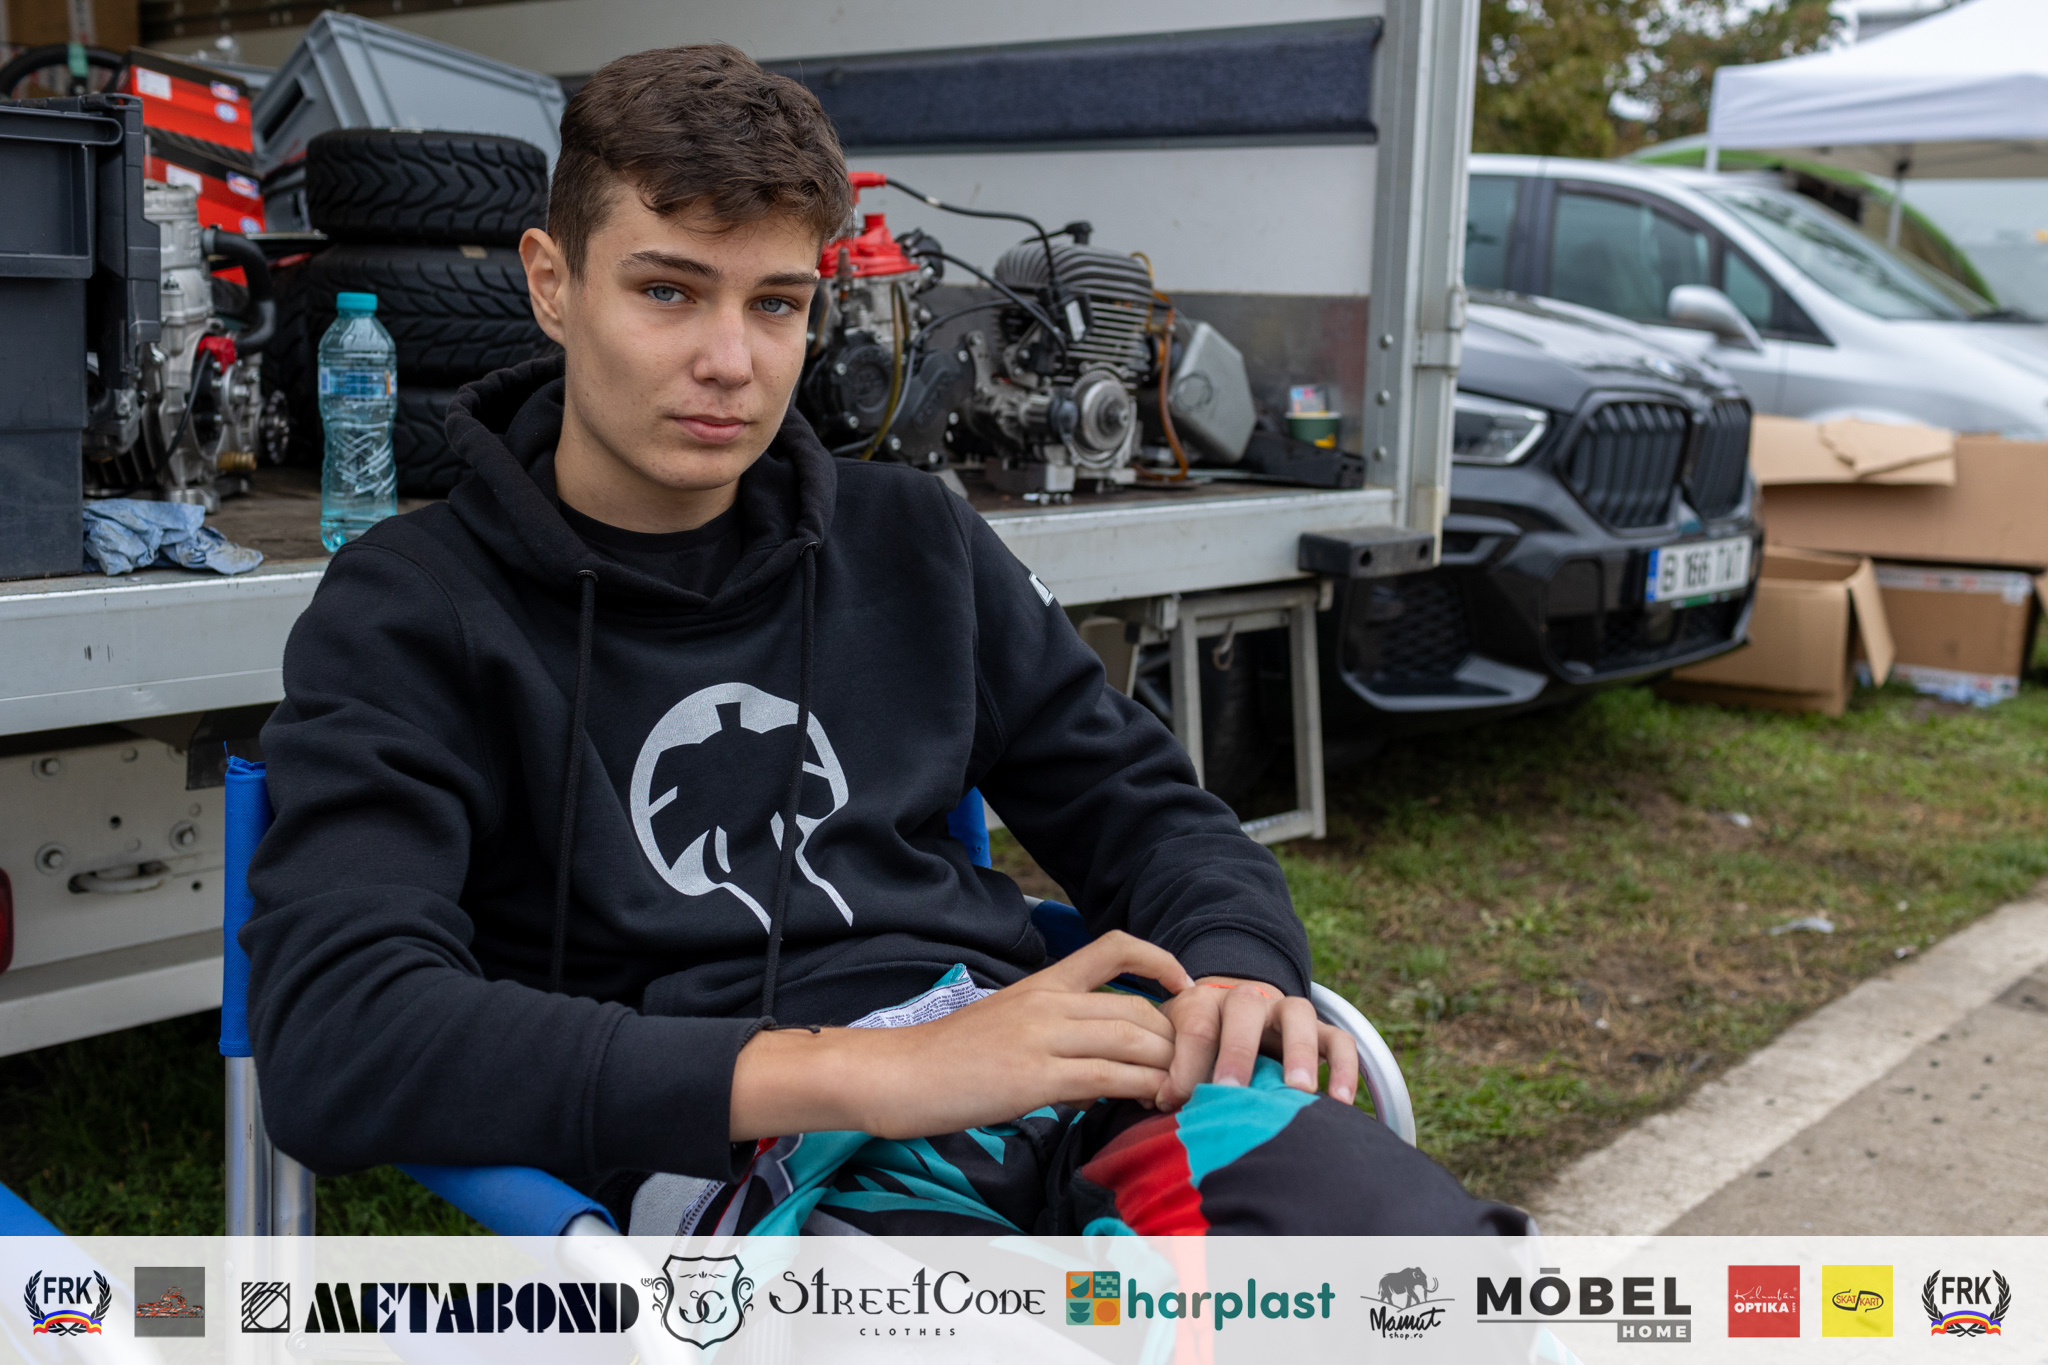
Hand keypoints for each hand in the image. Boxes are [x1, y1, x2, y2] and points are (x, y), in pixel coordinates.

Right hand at [731, 931, 1194, 1141]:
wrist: (898, 1075)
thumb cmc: (949, 1059)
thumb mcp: (1008, 1029)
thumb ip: (1058, 1040)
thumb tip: (1099, 1079)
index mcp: (1042, 982)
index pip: (1114, 946)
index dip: (1160, 960)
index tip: (1185, 986)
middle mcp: (1048, 1001)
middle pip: (1137, 1007)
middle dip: (1174, 1040)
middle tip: (1187, 1068)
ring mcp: (1043, 1037)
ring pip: (1133, 1039)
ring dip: (1167, 1068)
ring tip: (1177, 1091)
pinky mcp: (1036, 1077)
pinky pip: (1109, 1076)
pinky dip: (1142, 1088)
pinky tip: (1151, 1102)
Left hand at [1155, 977, 1358, 1111]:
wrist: (1231, 1019)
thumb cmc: (1195, 1050)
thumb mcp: (1172, 1051)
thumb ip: (1165, 1072)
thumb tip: (1158, 1100)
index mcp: (1203, 1001)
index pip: (1195, 1025)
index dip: (1184, 1065)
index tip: (1175, 1102)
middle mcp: (1246, 998)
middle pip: (1244, 1008)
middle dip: (1237, 1051)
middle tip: (1232, 1090)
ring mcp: (1286, 1010)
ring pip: (1298, 1014)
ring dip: (1298, 1051)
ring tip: (1298, 1091)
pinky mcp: (1320, 1029)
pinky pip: (1340, 1040)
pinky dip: (1344, 1068)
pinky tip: (1340, 1102)